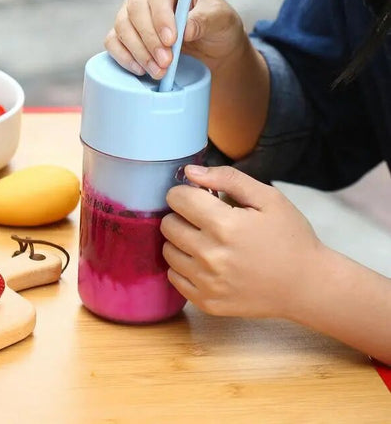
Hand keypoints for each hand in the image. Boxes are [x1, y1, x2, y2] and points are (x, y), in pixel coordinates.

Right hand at [105, 0, 246, 78]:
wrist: (209, 45)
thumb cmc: (215, 24)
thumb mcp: (220, 19)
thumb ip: (205, 20)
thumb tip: (185, 29)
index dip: (161, 15)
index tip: (172, 40)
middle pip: (136, 9)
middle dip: (150, 39)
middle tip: (166, 62)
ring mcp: (131, 10)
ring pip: (122, 27)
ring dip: (139, 52)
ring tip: (159, 71)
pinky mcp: (123, 33)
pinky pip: (113, 42)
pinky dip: (124, 57)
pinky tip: (141, 70)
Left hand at [161, 165, 323, 318]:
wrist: (307, 286)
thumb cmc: (289, 237)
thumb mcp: (268, 198)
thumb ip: (227, 178)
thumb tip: (190, 172)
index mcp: (224, 225)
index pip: (177, 199)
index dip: (185, 192)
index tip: (197, 196)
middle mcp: (210, 255)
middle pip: (168, 224)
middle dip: (181, 215)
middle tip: (203, 218)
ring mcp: (207, 283)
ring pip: (167, 251)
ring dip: (180, 241)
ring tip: (204, 240)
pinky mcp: (206, 303)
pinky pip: (174, 277)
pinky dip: (184, 266)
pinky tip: (204, 261)